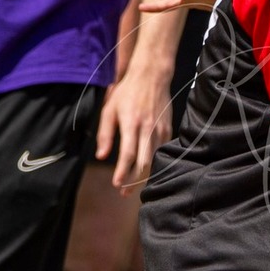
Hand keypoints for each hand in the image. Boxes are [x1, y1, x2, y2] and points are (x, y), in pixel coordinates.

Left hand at [99, 63, 172, 188]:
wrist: (152, 77)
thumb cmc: (127, 93)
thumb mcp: (109, 110)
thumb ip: (104, 134)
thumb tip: (101, 156)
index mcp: (131, 123)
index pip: (128, 154)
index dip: (122, 172)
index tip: (116, 184)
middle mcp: (147, 129)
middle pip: (144, 162)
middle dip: (134, 181)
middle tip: (124, 193)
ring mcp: (160, 130)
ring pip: (154, 160)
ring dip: (144, 176)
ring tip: (133, 188)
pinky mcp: (168, 130)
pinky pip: (162, 152)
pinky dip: (154, 165)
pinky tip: (145, 172)